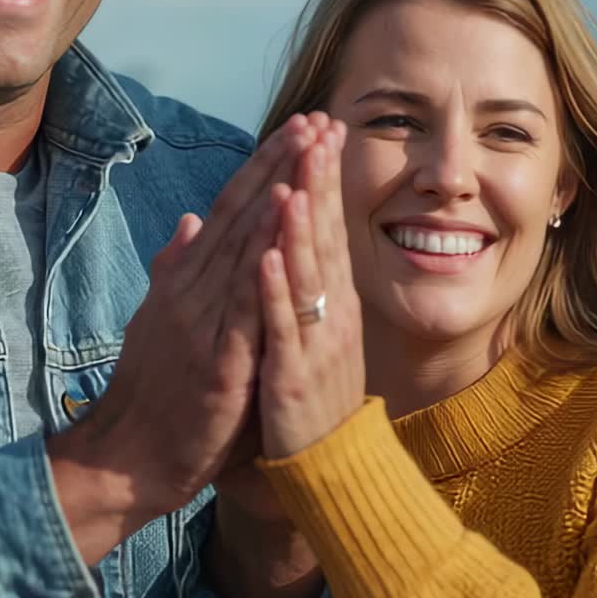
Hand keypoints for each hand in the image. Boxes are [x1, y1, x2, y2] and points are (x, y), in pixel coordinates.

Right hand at [48, 116, 317, 564]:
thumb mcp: (161, 322)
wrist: (126, 459)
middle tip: (314, 120)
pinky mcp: (217, 361)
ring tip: (307, 152)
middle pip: (242, 218)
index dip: (263, 169)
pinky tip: (284, 224)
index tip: (296, 131)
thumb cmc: (152, 393)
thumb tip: (190, 221)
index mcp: (186, 283)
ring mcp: (202, 323)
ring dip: (278, 195)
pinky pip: (245, 302)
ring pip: (245, 247)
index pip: (230, 213)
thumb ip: (176, 270)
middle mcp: (192, 291)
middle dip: (280, 166)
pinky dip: (265, 259)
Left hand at [258, 124, 365, 460]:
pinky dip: (276, 292)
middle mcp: (328, 314)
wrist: (322, 471)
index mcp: (326, 300)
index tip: (319, 126)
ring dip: (300, 225)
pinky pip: (282, 329)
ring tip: (296, 176)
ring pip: (306, 275)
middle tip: (320, 127)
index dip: (319, 175)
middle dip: (318, 180)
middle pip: (320, 237)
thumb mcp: (299, 333)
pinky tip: (268, 257)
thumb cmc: (305, 399)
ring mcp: (313, 345)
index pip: (322, 226)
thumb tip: (278, 237)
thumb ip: (289, 285)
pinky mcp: (291, 378)